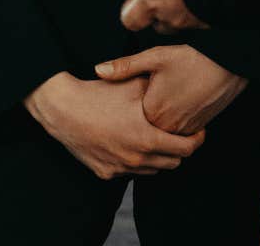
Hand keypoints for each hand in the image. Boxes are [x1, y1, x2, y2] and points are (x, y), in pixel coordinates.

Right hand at [22, 71, 204, 178]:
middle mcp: (136, 160)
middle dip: (179, 150)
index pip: (186, 149)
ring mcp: (120, 169)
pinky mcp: (105, 173)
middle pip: (173, 163)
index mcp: (147, 139)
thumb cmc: (98, 95)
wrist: (63, 109)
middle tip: (176, 135)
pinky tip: (128, 144)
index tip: (197, 132)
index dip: (197, 140)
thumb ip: (158, 91)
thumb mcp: (133, 85)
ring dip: (157, 157)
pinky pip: (129, 172)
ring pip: (152, 170)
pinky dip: (135, 161)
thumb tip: (176, 90)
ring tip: (152, 138)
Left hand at [94, 45, 247, 134]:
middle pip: (146, 131)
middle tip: (141, 102)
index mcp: (152, 113)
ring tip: (158, 101)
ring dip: (159, 123)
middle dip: (139, 122)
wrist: (228, 64)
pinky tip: (175, 102)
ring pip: (163, 133)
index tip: (123, 101)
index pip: (130, 122)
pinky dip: (175, 122)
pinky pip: (179, 132)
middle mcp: (168, 127)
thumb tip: (98, 70)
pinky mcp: (198, 128)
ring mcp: (184, 131)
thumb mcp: (154, 58)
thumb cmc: (191, 58)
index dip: (125, 109)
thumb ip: (124, 67)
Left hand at [119, 0, 207, 33]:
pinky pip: (200, 17)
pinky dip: (198, 6)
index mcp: (151, 2)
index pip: (130, 20)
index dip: (129, 11)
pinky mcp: (211, 18)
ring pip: (180, 21)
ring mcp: (193, 20)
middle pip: (157, 24)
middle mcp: (171, 16)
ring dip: (179, 9)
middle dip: (156, 11)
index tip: (132, 1)